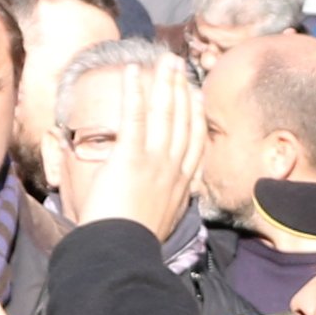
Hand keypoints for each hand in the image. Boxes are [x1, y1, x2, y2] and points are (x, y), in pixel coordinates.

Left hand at [73, 54, 203, 242]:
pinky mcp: (131, 156)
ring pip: (164, 113)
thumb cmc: (132, 243)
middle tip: (178, 66)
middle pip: (182, 120)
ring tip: (163, 61)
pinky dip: (134, 91)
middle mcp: (173, 168)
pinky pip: (134, 116)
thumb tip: (167, 199)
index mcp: (182, 184)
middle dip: (181, 90)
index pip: (193, 142)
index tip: (195, 96)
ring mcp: (155, 160)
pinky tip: (133, 71)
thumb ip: (166, 203)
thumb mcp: (162, 221)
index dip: (194, 115)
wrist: (120, 253)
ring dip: (164, 83)